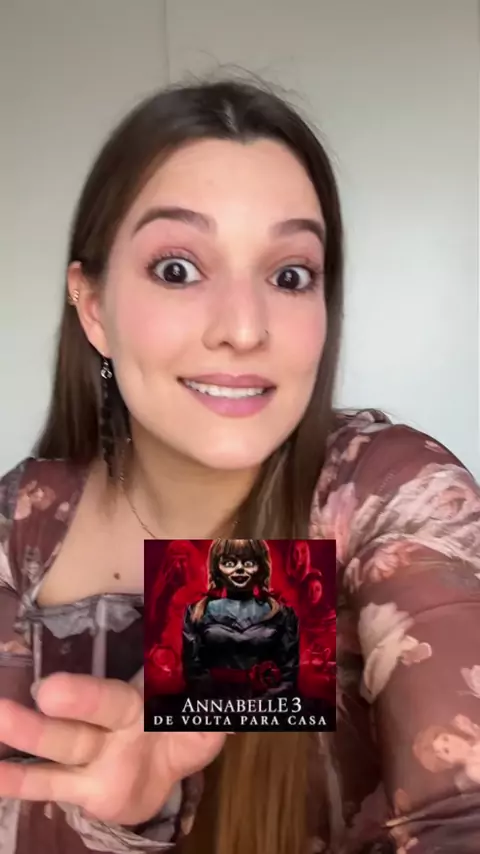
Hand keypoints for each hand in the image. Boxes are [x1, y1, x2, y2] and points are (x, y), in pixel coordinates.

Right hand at [0, 671, 225, 825]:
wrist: (165, 775)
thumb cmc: (184, 733)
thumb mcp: (207, 722)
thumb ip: (217, 704)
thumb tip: (244, 687)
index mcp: (141, 703)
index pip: (116, 697)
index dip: (90, 694)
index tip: (59, 687)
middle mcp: (110, 726)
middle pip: (86, 719)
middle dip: (71, 705)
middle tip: (43, 692)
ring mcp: (91, 758)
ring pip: (60, 747)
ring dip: (28, 735)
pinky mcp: (80, 789)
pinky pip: (48, 786)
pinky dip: (20, 782)